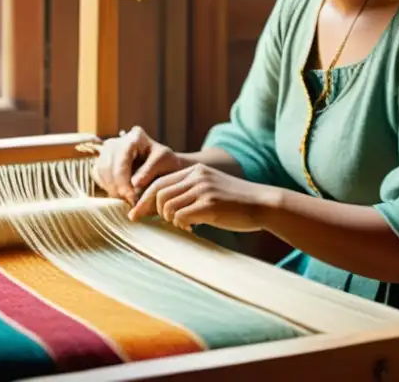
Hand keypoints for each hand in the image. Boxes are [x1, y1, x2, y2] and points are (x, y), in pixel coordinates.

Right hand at [92, 126, 185, 205]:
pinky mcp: (103, 160)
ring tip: (125, 199)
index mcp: (135, 136)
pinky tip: (120, 194)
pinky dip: (107, 186)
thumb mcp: (165, 163)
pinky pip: (98, 174)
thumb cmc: (167, 163)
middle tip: (128, 202)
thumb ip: (150, 171)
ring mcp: (108, 149)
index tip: (132, 197)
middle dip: (117, 186)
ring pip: (100, 170)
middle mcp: (118, 140)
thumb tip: (134, 183)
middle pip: (108, 163)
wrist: (164, 167)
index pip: (122, 157)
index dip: (123, 179)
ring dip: (111, 188)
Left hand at [129, 163, 278, 232]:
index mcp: (196, 170)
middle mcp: (197, 177)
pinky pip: (181, 217)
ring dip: (169, 219)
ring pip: (167, 206)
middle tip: (151, 222)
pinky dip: (181, 225)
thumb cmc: (236, 202)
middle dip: (149, 210)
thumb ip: (190, 192)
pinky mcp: (209, 205)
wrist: (263, 204)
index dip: (144, 199)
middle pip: (158, 193)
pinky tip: (191, 228)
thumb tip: (163, 208)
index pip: (159, 182)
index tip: (135, 213)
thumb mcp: (211, 188)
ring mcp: (203, 190)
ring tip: (181, 224)